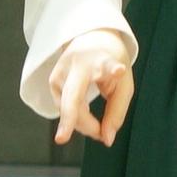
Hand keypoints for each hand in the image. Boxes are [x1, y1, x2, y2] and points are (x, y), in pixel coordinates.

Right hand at [49, 29, 133, 146]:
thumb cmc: (110, 62)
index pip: (106, 65)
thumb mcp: (123, 83)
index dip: (112, 69)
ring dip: (85, 126)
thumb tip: (106, 140)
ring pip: (70, 110)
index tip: (119, 70)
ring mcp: (61, 72)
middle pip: (72, 95)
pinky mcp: (52, 81)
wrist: (91, 37)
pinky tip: (88, 121)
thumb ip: (117, 112)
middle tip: (61, 139)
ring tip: (99, 129)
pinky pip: (65, 109)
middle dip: (69, 116)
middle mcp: (76, 64)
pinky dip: (78, 120)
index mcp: (101, 60)